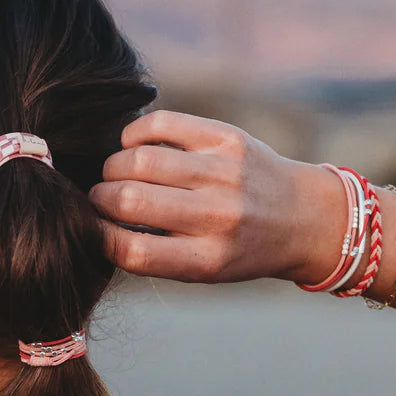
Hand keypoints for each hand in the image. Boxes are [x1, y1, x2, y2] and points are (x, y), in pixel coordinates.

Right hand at [88, 111, 344, 284]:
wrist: (302, 219)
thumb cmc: (238, 249)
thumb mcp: (202, 270)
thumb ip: (153, 252)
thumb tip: (94, 220)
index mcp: (208, 259)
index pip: (131, 250)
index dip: (99, 236)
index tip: (93, 229)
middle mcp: (218, 217)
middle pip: (129, 201)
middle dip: (99, 198)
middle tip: (99, 198)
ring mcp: (224, 173)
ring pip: (138, 160)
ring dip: (113, 167)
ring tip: (115, 174)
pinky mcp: (227, 139)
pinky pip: (161, 124)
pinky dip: (135, 134)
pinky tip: (133, 146)